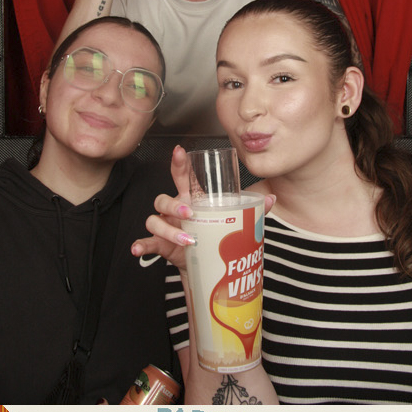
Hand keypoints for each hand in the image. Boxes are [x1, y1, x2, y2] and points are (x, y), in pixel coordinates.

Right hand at [132, 146, 275, 268]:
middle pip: (163, 198)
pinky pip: (147, 241)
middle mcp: (173, 209)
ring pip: (154, 220)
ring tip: (186, 239)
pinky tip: (140, 248)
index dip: (178, 163)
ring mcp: (165, 225)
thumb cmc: (213, 231)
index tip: (179, 151)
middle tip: (191, 212)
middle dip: (174, 204)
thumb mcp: (231, 218)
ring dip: (167, 229)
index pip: (181, 176)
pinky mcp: (160, 243)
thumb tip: (271, 199)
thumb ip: (250, 208)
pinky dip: (142, 244)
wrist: (203, 260)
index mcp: (190, 197)